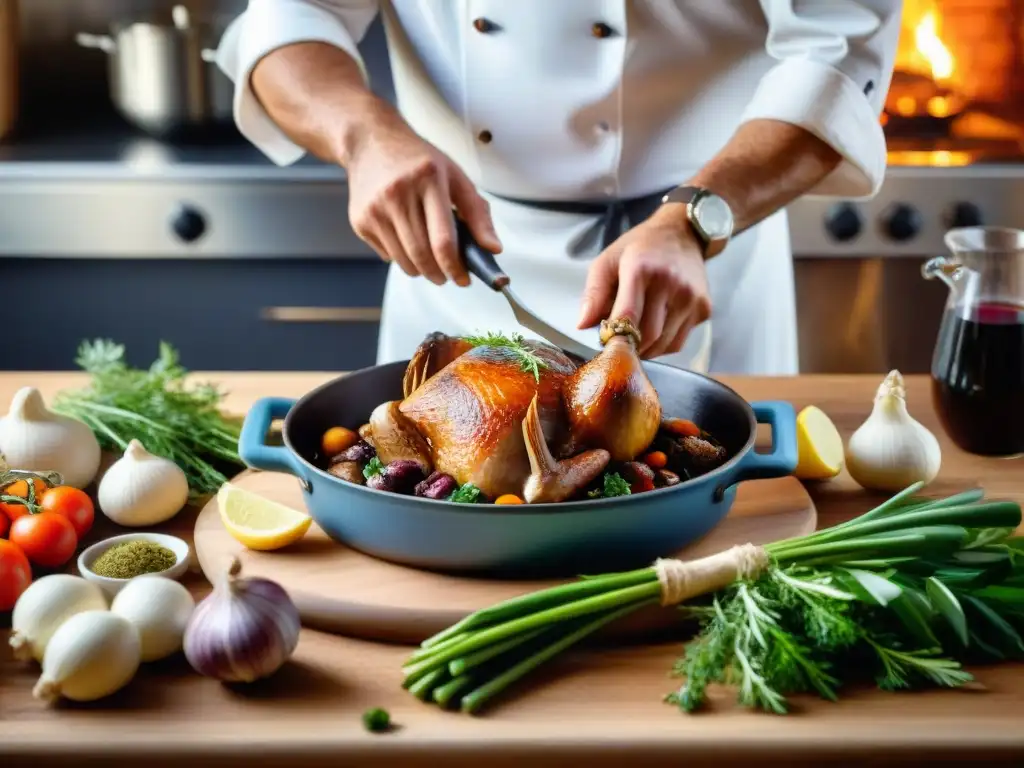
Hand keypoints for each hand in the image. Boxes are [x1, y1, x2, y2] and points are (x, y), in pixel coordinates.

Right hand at [345, 108, 501, 285]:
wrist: (371, 142)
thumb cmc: (419, 160)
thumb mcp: (455, 177)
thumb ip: (478, 213)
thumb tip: (493, 249)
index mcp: (429, 179)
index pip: (443, 240)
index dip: (455, 267)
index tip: (464, 279)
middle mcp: (398, 193)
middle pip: (423, 255)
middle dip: (440, 274)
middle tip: (449, 275)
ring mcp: (376, 208)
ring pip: (404, 261)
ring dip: (422, 271)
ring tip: (431, 261)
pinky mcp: (360, 220)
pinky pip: (387, 256)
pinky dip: (402, 258)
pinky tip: (408, 241)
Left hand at [577, 209, 711, 358]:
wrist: (683, 233)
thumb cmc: (640, 247)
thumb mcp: (609, 259)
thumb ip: (594, 292)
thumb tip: (583, 325)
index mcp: (642, 269)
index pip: (627, 316)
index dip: (614, 337)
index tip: (605, 343)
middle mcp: (670, 284)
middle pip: (647, 335)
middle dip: (630, 346)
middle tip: (618, 343)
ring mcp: (691, 298)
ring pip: (664, 344)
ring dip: (646, 349)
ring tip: (635, 338)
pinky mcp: (703, 309)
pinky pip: (679, 342)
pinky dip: (663, 345)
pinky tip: (654, 331)